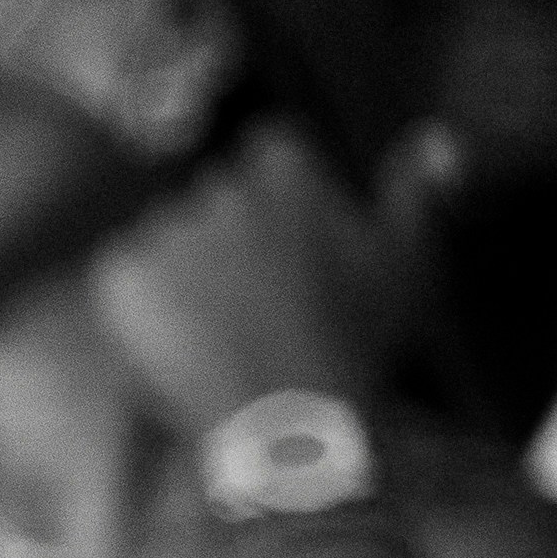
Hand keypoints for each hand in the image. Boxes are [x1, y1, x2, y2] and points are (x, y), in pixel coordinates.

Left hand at [87, 125, 421, 435]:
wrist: (288, 421)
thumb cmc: (356, 346)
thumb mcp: (403, 266)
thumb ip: (412, 195)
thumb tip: (436, 136)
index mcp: (285, 169)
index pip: (264, 154)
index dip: (273, 209)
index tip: (284, 259)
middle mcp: (220, 186)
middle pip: (212, 200)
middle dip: (226, 243)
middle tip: (254, 309)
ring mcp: (166, 227)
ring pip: (166, 240)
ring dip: (183, 276)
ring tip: (222, 333)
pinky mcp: (121, 271)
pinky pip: (124, 277)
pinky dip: (143, 307)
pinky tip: (183, 342)